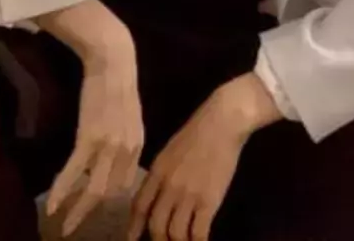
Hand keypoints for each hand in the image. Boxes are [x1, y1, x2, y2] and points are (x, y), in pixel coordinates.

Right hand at [41, 3, 143, 237]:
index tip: (97, 210)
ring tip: (63, 225)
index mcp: (138, 144)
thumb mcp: (129, 114)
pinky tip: (51, 205)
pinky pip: (74, 172)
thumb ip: (125, 137)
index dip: (111, 199)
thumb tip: (113, 156)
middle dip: (92, 213)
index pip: (126, 182)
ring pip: (94, 189)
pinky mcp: (89, 137)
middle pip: (111, 192)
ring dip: (76, 210)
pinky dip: (62, 191)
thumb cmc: (118, 81)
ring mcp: (109, 145)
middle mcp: (127, 150)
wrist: (113, 59)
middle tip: (76, 228)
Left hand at [128, 74, 280, 240]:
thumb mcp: (170, 150)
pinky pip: (198, 233)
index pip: (139, 205)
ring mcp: (188, 195)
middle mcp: (168, 185)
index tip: (131, 239)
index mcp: (157, 171)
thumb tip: (156, 194)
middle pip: (156, 224)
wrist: (221, 123)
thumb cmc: (197, 132)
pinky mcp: (209, 201)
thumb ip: (162, 173)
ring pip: (175, 233)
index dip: (134, 226)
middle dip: (158, 240)